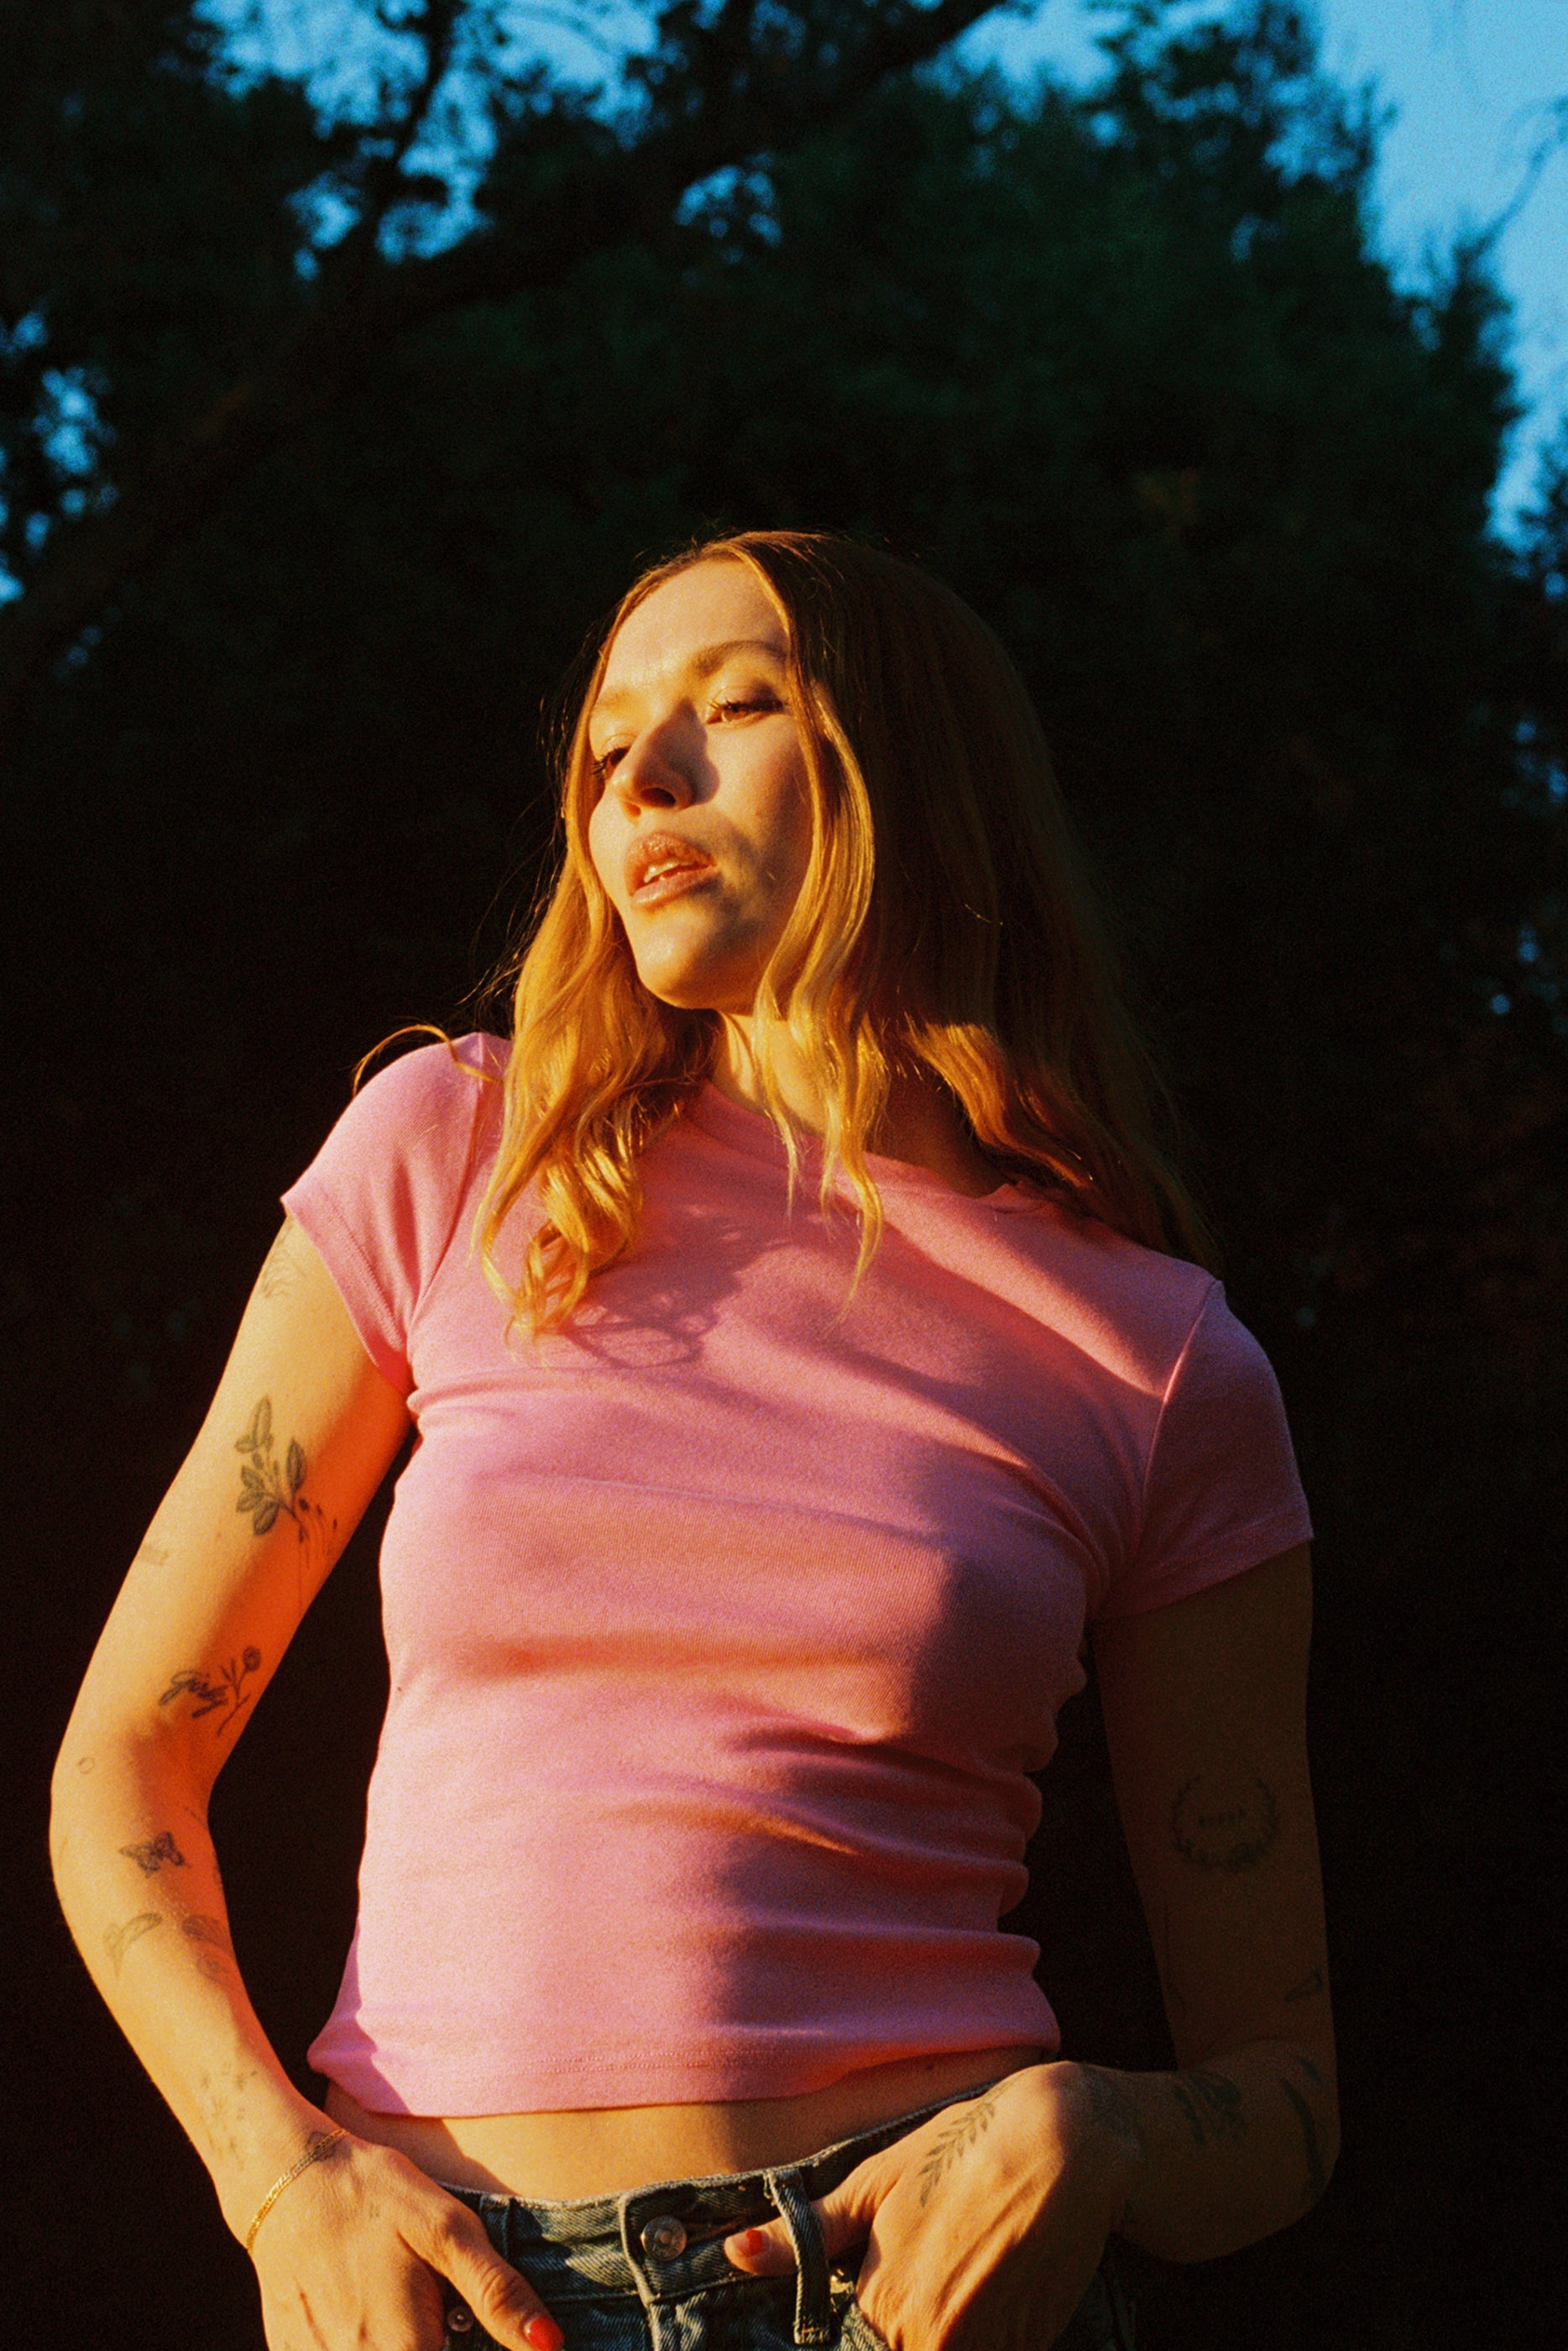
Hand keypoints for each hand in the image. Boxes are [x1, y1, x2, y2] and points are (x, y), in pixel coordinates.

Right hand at [249, 2132, 563, 2350]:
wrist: (285, 2179)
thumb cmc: (373, 2196)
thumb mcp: (447, 2228)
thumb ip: (497, 2292)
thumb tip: (549, 2345)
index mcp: (406, 2349)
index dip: (477, 2347)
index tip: (460, 2319)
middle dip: (435, 2340)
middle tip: (435, 2306)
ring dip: (404, 2340)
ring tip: (398, 2300)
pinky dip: (362, 2339)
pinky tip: (366, 2307)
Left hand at [723, 2064, 1140, 2350]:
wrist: (1061, 2142)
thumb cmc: (960, 2151)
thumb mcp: (876, 2182)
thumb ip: (807, 2233)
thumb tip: (735, 2255)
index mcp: (882, 2303)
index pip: (854, 2349)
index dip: (868, 2329)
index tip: (889, 2295)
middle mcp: (930, 2337)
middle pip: (899, 2349)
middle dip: (904, 2329)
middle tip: (939, 2271)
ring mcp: (985, 2348)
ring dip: (948, 2330)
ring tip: (966, 2279)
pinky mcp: (1030, 2348)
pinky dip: (987, 2336)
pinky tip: (995, 2293)